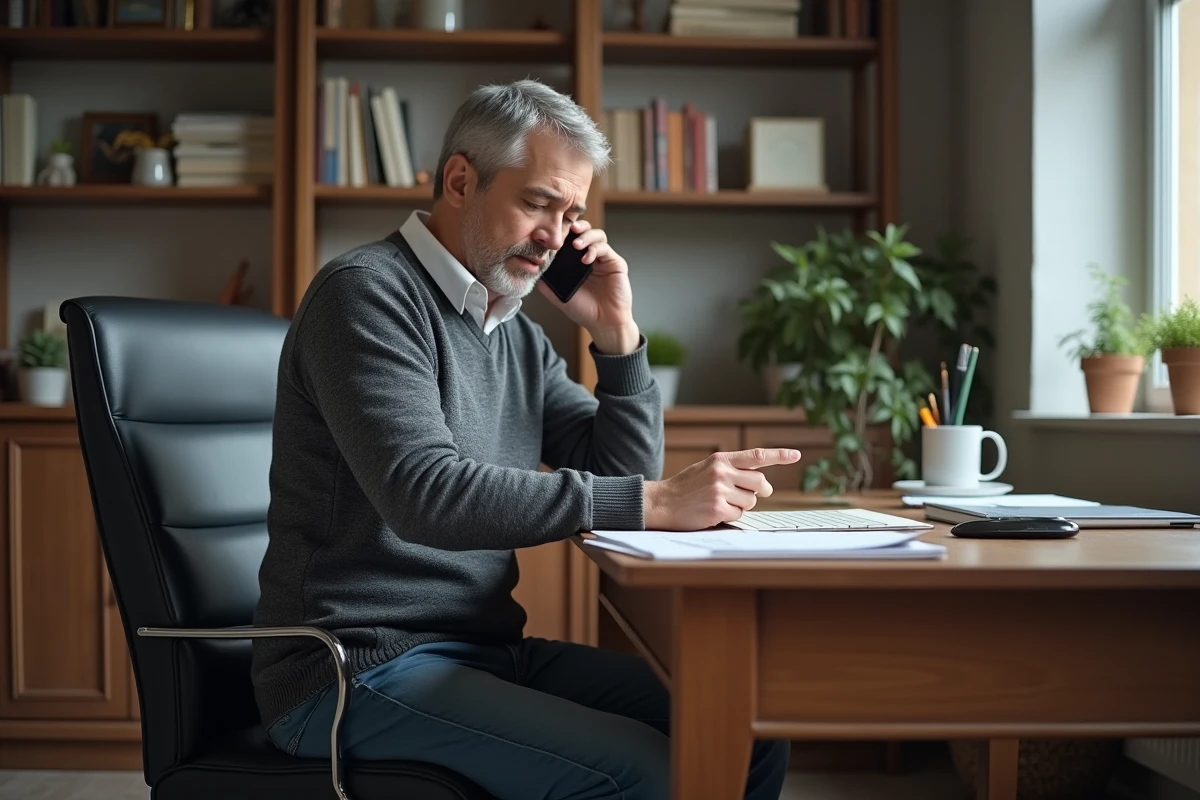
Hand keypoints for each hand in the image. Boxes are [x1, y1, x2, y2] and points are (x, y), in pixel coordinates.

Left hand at [536, 219, 638, 353]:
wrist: (604, 323)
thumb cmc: (583, 310)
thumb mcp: (558, 295)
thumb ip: (545, 282)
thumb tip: (531, 269)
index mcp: (576, 261)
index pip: (569, 239)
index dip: (562, 232)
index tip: (552, 232)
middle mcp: (590, 256)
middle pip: (584, 231)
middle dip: (576, 226)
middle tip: (568, 228)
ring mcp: (603, 258)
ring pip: (597, 235)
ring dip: (586, 236)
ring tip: (576, 245)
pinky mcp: (615, 262)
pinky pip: (605, 248)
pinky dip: (595, 249)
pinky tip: (586, 259)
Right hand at [643, 448, 801, 530]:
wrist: (661, 502)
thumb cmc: (686, 487)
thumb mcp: (707, 468)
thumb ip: (732, 470)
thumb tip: (761, 484)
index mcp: (721, 459)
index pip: (757, 455)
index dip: (779, 455)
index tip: (796, 455)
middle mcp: (722, 472)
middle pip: (760, 483)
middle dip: (760, 492)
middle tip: (752, 494)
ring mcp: (720, 491)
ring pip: (750, 501)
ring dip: (741, 506)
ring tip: (721, 503)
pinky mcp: (717, 509)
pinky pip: (738, 515)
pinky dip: (730, 516)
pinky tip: (713, 512)